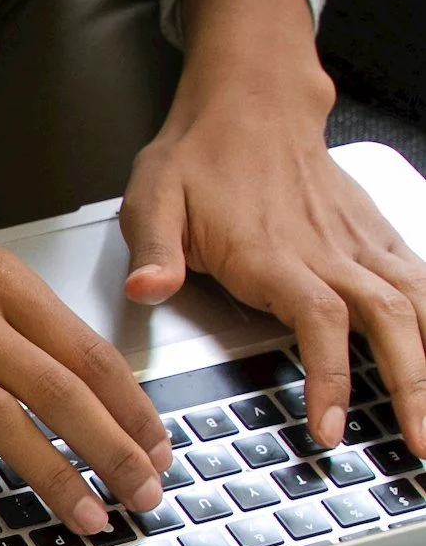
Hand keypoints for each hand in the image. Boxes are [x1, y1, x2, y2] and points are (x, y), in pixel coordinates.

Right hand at [0, 116, 170, 534]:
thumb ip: (25, 318)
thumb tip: (82, 378)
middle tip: (144, 494)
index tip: (158, 448)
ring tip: (86, 514)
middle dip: (112, 453)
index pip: (87, 354)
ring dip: (52, 476)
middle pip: (59, 393)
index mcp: (1, 285)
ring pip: (0, 424)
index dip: (132, 409)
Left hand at [121, 0, 425, 450]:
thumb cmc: (199, 155)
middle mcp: (328, 250)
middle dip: (410, 385)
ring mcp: (358, 243)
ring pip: (415, 305)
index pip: (318, 322)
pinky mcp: (375, 237)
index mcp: (274, 253)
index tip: (330, 427)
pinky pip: (421, 282)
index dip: (329, 376)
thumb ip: (153, 250)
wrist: (250, 101)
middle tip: (420, 444)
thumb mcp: (153, 197)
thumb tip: (146, 289)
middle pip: (387, 322)